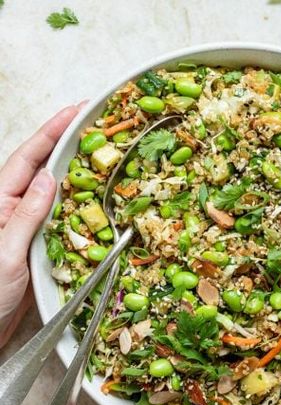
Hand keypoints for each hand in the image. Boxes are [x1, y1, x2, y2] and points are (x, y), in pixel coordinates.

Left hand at [0, 106, 80, 348]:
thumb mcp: (5, 252)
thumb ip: (26, 215)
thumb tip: (50, 178)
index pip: (28, 159)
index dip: (51, 132)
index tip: (75, 111)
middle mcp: (15, 209)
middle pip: (45, 168)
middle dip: (69, 144)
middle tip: (98, 126)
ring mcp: (30, 226)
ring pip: (59, 193)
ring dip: (81, 175)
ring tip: (106, 156)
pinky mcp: (42, 244)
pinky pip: (66, 219)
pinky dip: (83, 208)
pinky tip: (100, 201)